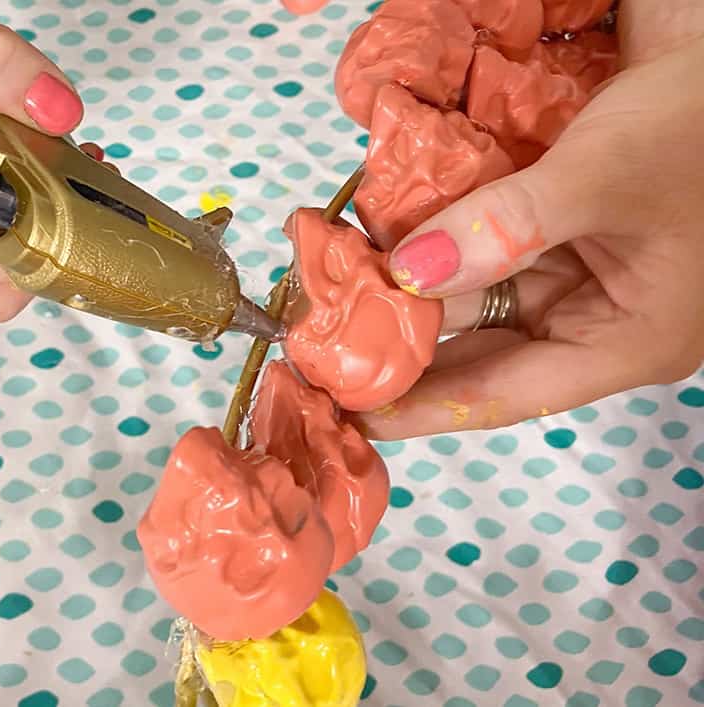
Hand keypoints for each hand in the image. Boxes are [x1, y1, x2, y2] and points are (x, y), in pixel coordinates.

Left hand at [352, 0, 703, 438]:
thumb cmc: (698, 128)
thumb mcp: (602, 178)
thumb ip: (507, 227)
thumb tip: (411, 272)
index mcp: (622, 343)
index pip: (504, 396)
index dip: (423, 407)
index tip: (350, 410)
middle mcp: (592, 323)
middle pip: (481, 352)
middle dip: (404, 346)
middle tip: (324, 347)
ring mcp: (574, 279)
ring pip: (476, 300)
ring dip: (411, 291)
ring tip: (336, 294)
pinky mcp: (556, 239)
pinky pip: (485, 255)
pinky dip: (438, 247)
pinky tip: (382, 243)